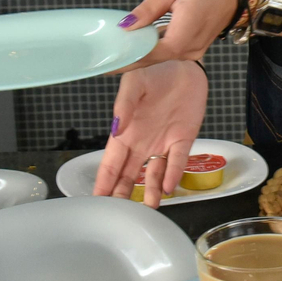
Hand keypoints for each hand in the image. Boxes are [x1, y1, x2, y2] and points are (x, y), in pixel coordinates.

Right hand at [93, 60, 207, 207]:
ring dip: (149, 191)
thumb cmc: (155, 72)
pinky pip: (177, 161)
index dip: (103, 182)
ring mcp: (163, 143)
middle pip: (129, 175)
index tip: (96, 201)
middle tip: (119, 216)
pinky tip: (167, 187)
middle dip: (122, 195)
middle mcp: (142, 142)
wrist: (185, 65)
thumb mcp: (134, 82)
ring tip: (149, 208)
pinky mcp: (183, 139)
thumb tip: (117, 128)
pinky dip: (172, 174)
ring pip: (153, 174)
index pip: (111, 163)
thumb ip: (125, 104)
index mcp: (126, 132)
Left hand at [119, 0, 238, 64]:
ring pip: (159, 58)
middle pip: (153, 59)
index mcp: (186, 32)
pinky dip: (148, 52)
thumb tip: (126, 25)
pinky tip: (132, 48)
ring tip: (111, 55)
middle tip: (101, 62)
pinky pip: (166, 53)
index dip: (129, 57)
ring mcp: (192, 52)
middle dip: (127, 61)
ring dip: (136, 57)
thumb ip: (149, 7)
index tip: (107, 61)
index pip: (152, 52)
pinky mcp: (191, 50)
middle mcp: (190, 48)